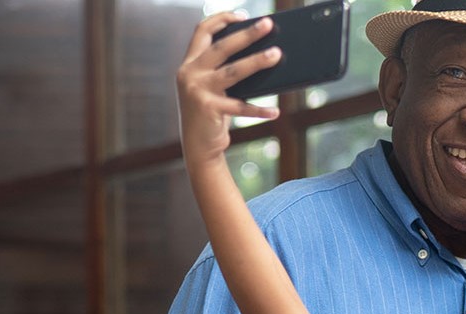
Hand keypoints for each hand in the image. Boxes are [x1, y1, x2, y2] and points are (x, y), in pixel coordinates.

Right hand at [178, 12, 281, 165]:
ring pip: (233, 71)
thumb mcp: (212, 86)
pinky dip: (259, 110)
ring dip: (257, 61)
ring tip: (276, 54)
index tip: (242, 15)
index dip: (221, 19)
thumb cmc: (211, 112)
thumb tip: (261, 53)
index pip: (201, 31)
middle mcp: (189, 74)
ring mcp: (197, 91)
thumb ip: (225, 69)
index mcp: (190, 64)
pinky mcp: (208, 109)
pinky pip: (240, 106)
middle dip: (246, 34)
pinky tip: (275, 111)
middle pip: (221, 47)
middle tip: (268, 25)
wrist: (197, 146)